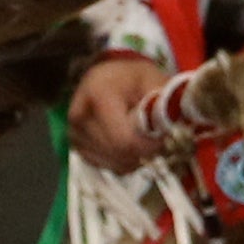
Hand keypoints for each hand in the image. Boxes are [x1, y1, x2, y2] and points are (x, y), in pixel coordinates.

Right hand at [70, 53, 172, 169]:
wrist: (108, 77)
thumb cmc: (132, 78)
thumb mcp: (153, 80)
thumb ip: (163, 103)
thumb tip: (169, 129)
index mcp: (98, 94)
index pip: (123, 139)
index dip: (148, 146)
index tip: (162, 138)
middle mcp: (79, 115)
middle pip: (118, 153)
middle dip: (142, 151)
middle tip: (155, 136)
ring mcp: (74, 132)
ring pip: (113, 163)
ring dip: (134, 157)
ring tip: (141, 137)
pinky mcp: (76, 145)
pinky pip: (107, 166)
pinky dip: (123, 161)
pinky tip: (128, 143)